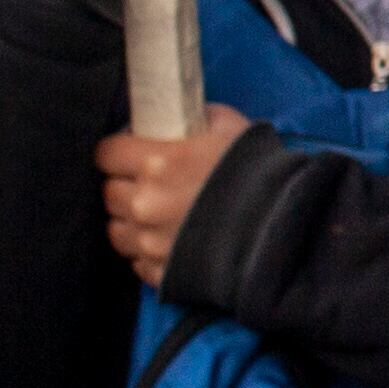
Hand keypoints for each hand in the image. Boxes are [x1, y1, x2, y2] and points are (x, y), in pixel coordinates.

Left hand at [97, 105, 250, 287]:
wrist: (282, 221)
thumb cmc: (257, 168)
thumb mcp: (225, 124)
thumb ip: (189, 121)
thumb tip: (172, 116)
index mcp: (156, 161)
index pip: (106, 153)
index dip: (118, 150)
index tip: (129, 151)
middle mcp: (145, 202)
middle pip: (109, 192)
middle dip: (125, 184)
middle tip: (148, 182)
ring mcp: (150, 241)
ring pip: (116, 229)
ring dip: (131, 220)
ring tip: (157, 213)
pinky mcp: (160, 271)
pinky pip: (136, 260)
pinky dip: (146, 250)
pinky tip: (169, 238)